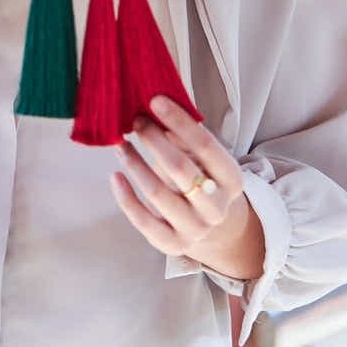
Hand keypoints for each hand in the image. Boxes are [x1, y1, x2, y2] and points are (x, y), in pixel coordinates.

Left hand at [110, 95, 264, 279]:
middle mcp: (216, 207)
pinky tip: (115, 176)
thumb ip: (184, 135)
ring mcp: (196, 229)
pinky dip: (126, 199)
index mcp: (231, 179)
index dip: (179, 122)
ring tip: (121, 144)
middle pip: (180, 169)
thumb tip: (154, 105)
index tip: (155, 100)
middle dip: (154, 140)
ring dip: (135, 164)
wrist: (214, 226)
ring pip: (158, 194)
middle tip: (136, 120)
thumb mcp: (203, 156)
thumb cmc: (203, 177)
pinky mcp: (173, 245)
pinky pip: (144, 223)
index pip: (206, 146)